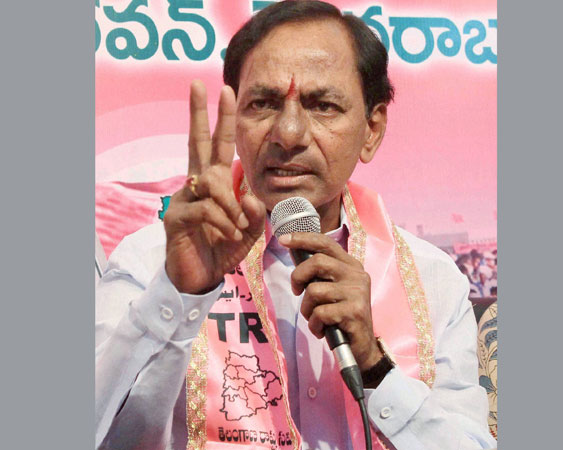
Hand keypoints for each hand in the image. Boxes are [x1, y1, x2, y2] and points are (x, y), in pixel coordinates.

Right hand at [164, 80, 265, 293]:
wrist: (201, 278)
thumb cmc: (223, 249)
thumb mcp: (248, 229)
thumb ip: (254, 211)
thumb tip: (249, 195)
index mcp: (215, 183)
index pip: (219, 146)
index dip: (222, 120)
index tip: (224, 90)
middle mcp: (197, 185)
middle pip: (198, 144)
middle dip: (199, 113)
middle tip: (197, 84)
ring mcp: (184, 199)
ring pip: (211, 183)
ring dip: (231, 205)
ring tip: (237, 228)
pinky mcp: (176, 218)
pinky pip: (205, 209)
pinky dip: (223, 222)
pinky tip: (229, 235)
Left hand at [279, 232, 382, 370]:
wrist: (362, 348)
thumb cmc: (341, 317)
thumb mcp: (334, 290)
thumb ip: (320, 274)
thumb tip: (295, 254)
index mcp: (351, 266)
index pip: (326, 244)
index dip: (303, 239)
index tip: (284, 240)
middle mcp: (357, 275)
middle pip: (317, 262)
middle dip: (298, 276)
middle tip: (296, 290)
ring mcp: (357, 293)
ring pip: (314, 290)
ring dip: (307, 309)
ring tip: (315, 319)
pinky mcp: (354, 312)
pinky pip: (320, 313)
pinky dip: (315, 325)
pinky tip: (322, 331)